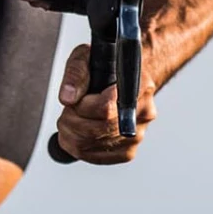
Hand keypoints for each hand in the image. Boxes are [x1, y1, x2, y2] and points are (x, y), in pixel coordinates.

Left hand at [53, 42, 157, 163]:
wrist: (123, 77)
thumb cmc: (105, 65)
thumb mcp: (87, 56)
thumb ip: (77, 73)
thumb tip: (68, 99)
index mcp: (140, 86)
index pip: (107, 108)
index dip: (84, 106)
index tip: (78, 100)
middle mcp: (144, 113)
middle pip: (97, 129)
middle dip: (72, 119)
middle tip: (68, 109)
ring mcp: (137, 135)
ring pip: (91, 145)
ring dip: (70, 133)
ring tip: (70, 118)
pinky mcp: (127, 151)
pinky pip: (94, 157)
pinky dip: (76, 146)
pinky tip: (76, 132)